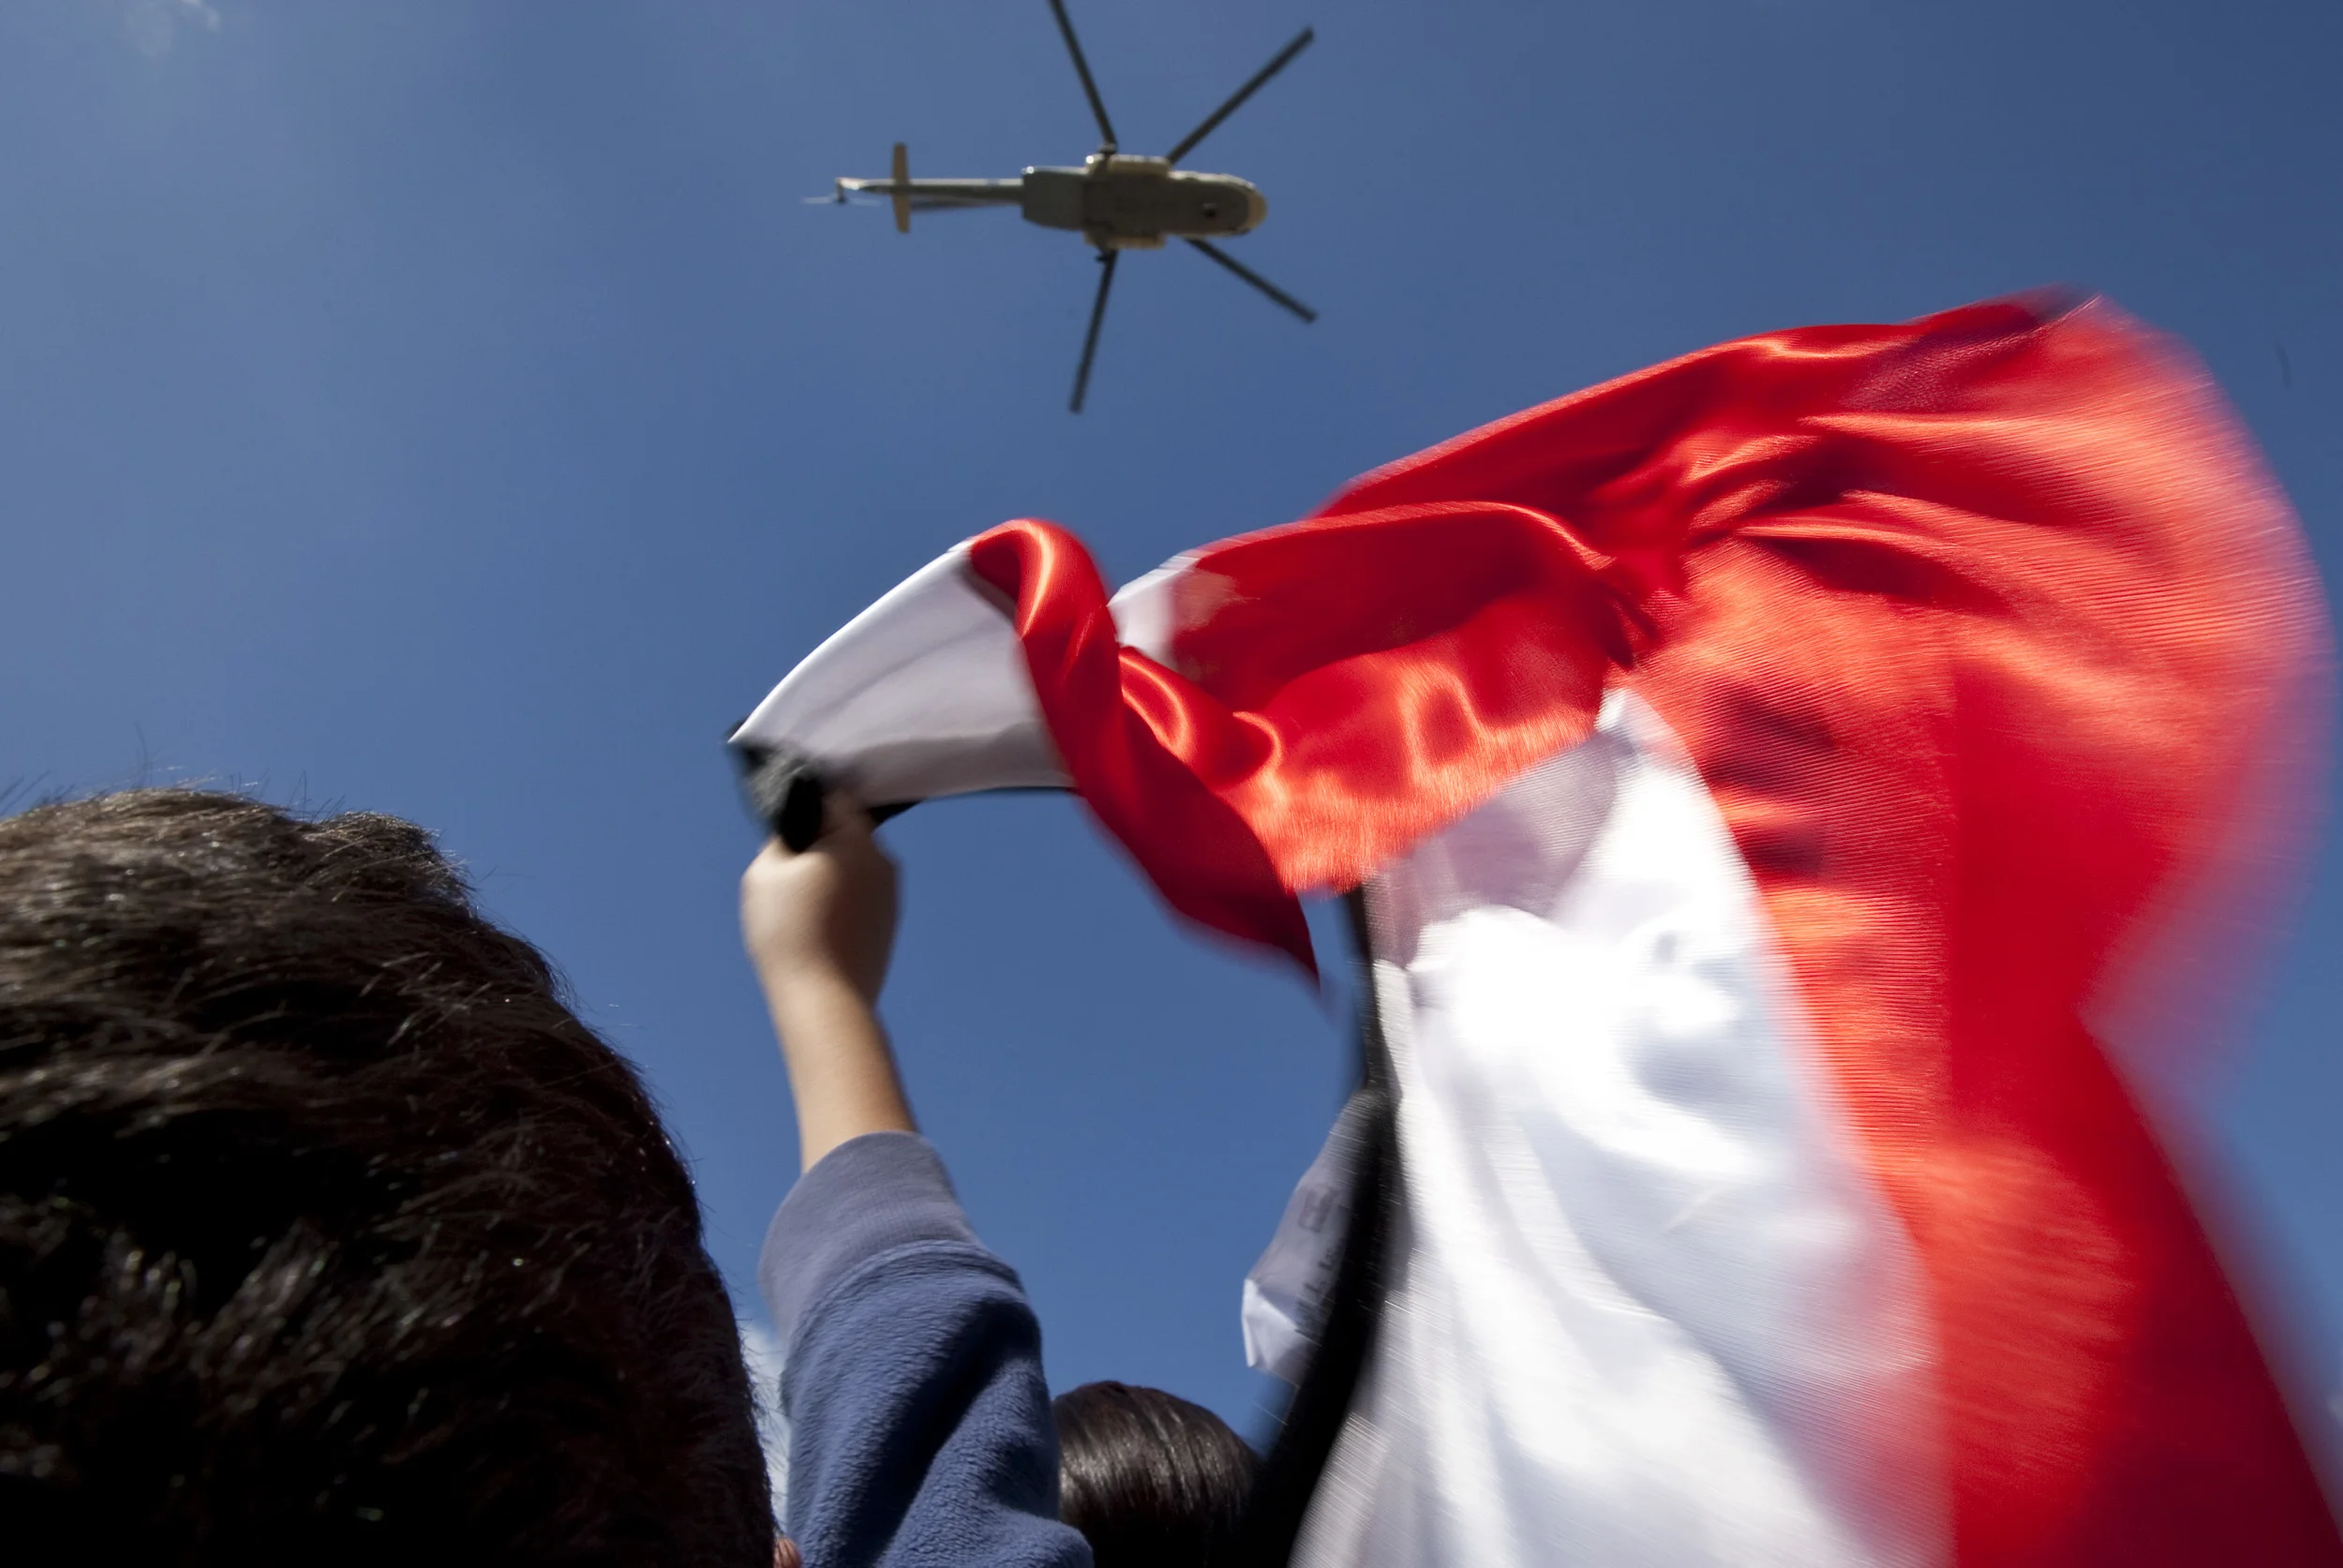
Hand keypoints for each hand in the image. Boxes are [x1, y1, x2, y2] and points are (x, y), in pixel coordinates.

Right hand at [741, 792, 914, 1170]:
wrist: (825, 999)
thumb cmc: (790, 932)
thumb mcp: (765, 872)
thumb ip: (784, 837)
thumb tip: (798, 830)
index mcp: (858, 839)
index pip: (833, 798)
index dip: (803, 807)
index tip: (783, 827)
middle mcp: (885, 861)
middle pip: (847, 832)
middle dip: (817, 842)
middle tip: (785, 871)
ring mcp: (891, 894)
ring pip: (854, 865)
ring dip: (829, 872)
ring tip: (798, 905)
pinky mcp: (889, 923)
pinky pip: (860, 895)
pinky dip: (840, 900)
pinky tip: (817, 925)